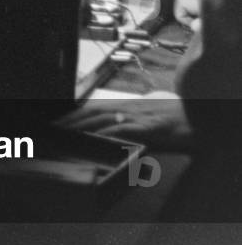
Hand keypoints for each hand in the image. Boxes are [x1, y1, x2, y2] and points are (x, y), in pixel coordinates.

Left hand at [56, 92, 193, 150]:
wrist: (196, 118)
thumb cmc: (170, 120)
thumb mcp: (142, 119)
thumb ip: (124, 124)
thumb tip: (106, 134)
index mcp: (122, 105)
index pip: (89, 108)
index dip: (69, 115)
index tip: (52, 123)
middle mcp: (124, 107)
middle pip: (88, 112)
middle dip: (66, 122)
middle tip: (47, 131)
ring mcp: (134, 116)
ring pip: (98, 119)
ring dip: (77, 127)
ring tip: (59, 136)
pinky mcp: (144, 127)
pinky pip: (119, 130)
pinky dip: (102, 134)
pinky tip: (90, 139)